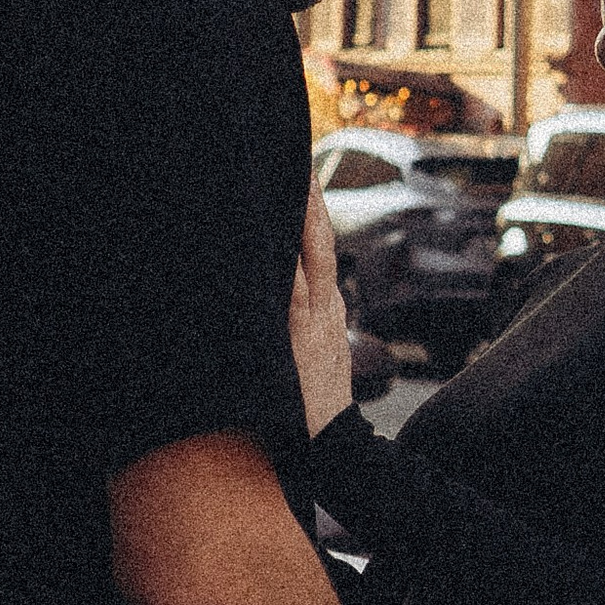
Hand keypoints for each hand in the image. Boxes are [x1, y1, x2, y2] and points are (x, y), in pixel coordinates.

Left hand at [292, 183, 354, 434]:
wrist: (333, 448)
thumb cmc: (311, 408)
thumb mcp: (311, 357)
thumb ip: (295, 325)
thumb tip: (272, 294)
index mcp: (328, 308)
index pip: (320, 245)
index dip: (311, 206)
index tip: (297, 169)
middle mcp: (325, 308)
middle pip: (317, 239)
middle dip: (306, 196)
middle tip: (292, 155)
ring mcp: (315, 323)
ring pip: (306, 257)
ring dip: (294, 218)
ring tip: (280, 180)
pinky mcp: (301, 342)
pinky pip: (292, 293)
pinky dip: (285, 263)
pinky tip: (271, 239)